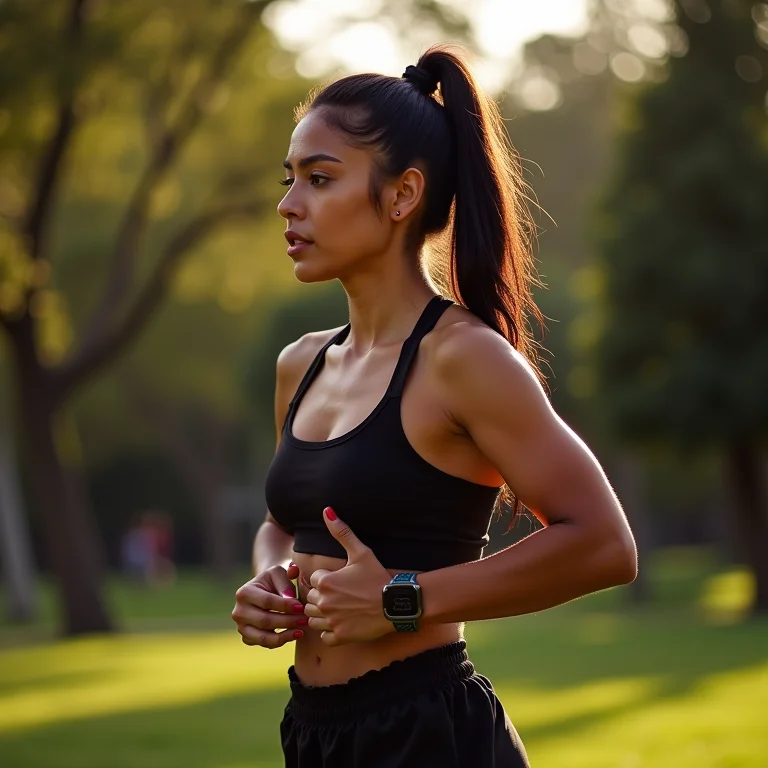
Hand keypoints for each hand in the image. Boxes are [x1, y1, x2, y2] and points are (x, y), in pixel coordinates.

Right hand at [232, 563, 307, 647]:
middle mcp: (239, 612)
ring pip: (263, 637)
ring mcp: (241, 627)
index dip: (285, 606)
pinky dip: (280, 641)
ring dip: (285, 635)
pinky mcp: (248, 638)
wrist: (265, 590)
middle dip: (288, 621)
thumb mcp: (279, 574)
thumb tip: (289, 598)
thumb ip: (285, 582)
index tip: (301, 607)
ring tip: (301, 631)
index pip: (267, 602)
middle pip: (265, 621)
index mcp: (244, 593)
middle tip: (305, 620)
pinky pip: (265, 644)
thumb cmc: (274, 581)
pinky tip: (293, 634)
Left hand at [304, 508, 394, 646]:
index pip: (312, 580)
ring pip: (312, 618)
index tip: (341, 580)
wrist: (395, 603)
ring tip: (339, 608)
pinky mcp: (339, 637)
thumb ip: (341, 532)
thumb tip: (326, 510)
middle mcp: (324, 602)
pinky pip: (323, 636)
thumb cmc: (378, 577)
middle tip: (341, 595)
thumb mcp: (361, 552)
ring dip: (321, 614)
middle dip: (321, 596)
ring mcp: (331, 621)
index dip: (325, 579)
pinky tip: (341, 623)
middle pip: (310, 599)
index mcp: (325, 581)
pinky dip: (329, 632)